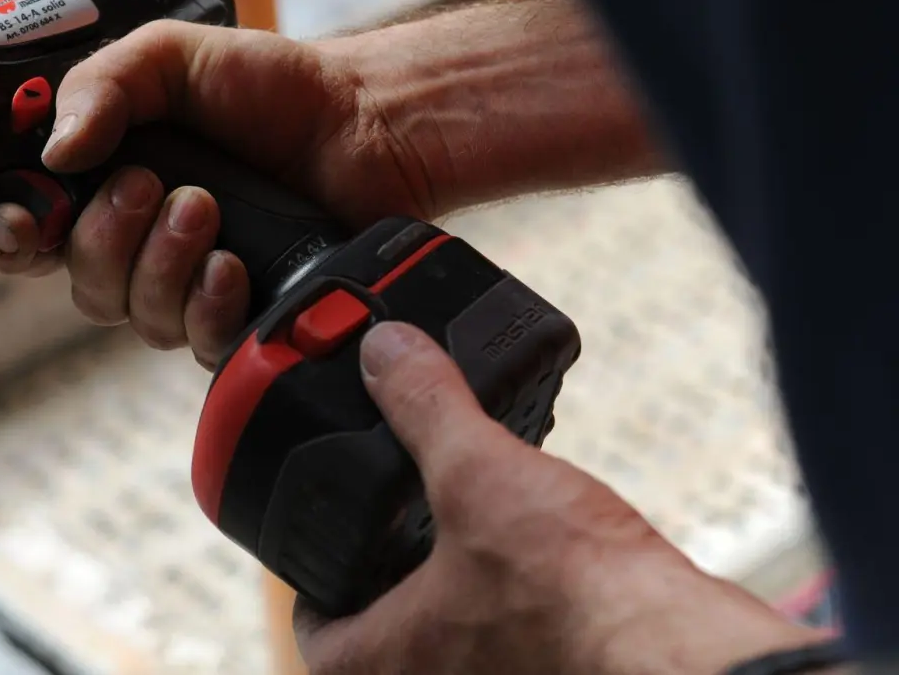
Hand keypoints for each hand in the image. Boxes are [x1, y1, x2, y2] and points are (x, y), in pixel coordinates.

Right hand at [0, 20, 434, 367]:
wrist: (365, 120)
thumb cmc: (268, 86)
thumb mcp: (172, 57)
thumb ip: (102, 85)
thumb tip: (55, 151)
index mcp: (103, 181)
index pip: (28, 230)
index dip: (12, 236)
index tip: (26, 222)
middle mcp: (137, 241)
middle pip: (79, 280)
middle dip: (106, 236)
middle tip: (154, 185)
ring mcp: (187, 284)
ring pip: (133, 314)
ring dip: (161, 264)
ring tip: (207, 208)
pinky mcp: (239, 316)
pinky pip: (195, 342)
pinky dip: (205, 307)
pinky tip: (231, 268)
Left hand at [295, 322, 828, 674]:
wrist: (680, 657)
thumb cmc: (574, 599)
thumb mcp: (479, 475)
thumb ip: (426, 408)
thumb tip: (387, 352)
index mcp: (375, 668)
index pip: (316, 627)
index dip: (315, 573)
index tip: (330, 529)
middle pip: (387, 627)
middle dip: (397, 570)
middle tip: (404, 513)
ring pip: (456, 636)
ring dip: (464, 586)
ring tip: (476, 522)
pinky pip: (517, 640)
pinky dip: (521, 600)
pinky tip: (543, 555)